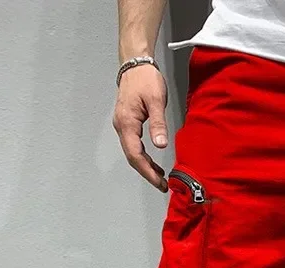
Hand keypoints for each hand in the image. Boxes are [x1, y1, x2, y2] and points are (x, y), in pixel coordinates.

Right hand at [112, 64, 168, 190]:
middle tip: (162, 186)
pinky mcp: (128, 124)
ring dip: (146, 167)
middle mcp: (121, 127)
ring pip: (133, 153)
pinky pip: (134, 146)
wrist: (135, 64)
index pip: (135, 155)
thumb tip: (160, 144)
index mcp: (127, 123)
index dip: (147, 171)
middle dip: (147, 173)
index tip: (159, 182)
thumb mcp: (156, 100)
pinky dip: (144, 157)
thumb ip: (158, 123)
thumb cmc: (145, 79)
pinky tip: (154, 163)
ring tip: (160, 178)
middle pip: (133, 157)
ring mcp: (123, 126)